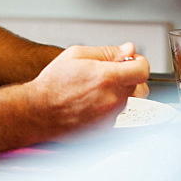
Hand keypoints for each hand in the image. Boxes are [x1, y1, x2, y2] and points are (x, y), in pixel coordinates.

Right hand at [29, 42, 149, 133]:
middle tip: (111, 74)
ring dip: (117, 93)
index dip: (139, 62)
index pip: (143, 70)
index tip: (131, 61)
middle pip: (139, 86)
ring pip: (127, 101)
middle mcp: (112, 99)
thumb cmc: (53, 84)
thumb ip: (108, 52)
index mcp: (107, 78)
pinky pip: (116, 115)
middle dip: (129, 78)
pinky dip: (108, 108)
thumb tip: (128, 50)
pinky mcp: (105, 130)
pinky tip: (89, 103)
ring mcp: (110, 117)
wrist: (38, 112)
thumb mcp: (76, 54)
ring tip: (93, 90)